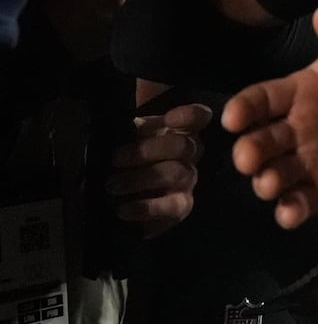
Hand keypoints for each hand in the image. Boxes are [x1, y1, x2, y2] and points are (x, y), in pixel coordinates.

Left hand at [107, 103, 212, 236]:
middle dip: (146, 151)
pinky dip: (145, 208)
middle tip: (115, 159)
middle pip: (182, 145)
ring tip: (112, 185)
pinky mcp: (182, 206)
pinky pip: (170, 206)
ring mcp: (188, 180)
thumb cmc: (130, 160)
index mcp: (180, 131)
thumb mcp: (130, 138)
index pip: (198, 117)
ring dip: (139, 179)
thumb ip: (132, 125)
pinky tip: (123, 209)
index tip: (168, 120)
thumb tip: (127, 114)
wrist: (127, 200)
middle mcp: (190, 154)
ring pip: (174, 173)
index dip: (189, 116)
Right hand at [224, 5, 317, 228]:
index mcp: (296, 94)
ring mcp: (304, 163)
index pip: (260, 99)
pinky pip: (302, 202)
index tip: (233, 117)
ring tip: (270, 184)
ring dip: (267, 182)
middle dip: (250, 151)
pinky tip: (289, 214)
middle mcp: (291, 130)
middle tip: (248, 159)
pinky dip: (292, 211)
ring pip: (275, 175)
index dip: (244, 108)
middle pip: (260, 142)